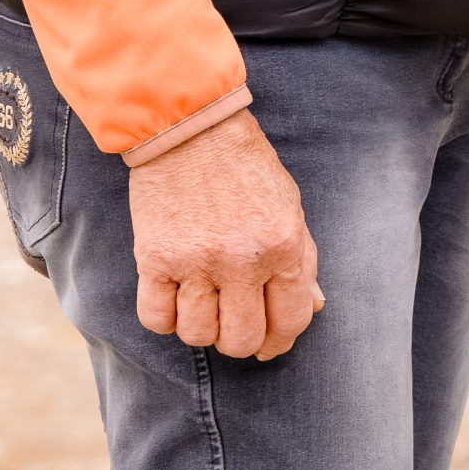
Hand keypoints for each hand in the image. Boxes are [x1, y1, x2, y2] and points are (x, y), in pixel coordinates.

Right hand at [128, 107, 322, 359]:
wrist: (192, 126)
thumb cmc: (245, 165)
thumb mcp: (288, 204)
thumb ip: (301, 258)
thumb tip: (313, 307)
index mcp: (283, 242)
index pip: (290, 320)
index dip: (280, 340)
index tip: (270, 343)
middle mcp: (242, 258)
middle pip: (242, 340)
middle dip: (241, 340)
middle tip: (234, 323)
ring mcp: (196, 261)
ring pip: (198, 336)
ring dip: (202, 326)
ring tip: (205, 301)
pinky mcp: (155, 258)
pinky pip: (156, 319)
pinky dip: (166, 316)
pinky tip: (175, 294)